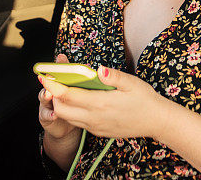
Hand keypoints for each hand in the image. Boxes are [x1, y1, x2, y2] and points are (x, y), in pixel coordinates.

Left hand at [40, 63, 169, 139]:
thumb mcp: (132, 83)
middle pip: (62, 109)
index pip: (68, 96)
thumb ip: (113, 76)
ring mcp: (96, 127)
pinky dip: (72, 112)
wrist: (156, 122)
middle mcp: (94, 118)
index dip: (53, 86)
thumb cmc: (145, 100)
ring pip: (68, 118)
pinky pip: (78, 122)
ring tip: (64, 89)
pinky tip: (79, 100)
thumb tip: (99, 69)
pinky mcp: (98, 132)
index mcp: (100, 103)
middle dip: (54, 96)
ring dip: (62, 105)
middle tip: (54, 81)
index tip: (44, 77)